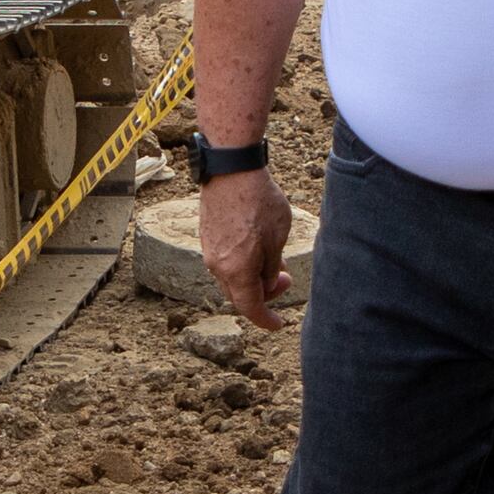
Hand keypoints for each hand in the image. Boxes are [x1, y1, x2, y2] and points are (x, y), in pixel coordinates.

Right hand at [198, 168, 296, 329]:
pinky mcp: (207, 237)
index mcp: (236, 270)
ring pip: (231, 279)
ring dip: (253, 278)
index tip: (278, 324)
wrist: (230, 169)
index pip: (250, 308)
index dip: (265, 320)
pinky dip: (242, 265)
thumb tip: (266, 284)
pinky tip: (258, 248)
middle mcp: (217, 266)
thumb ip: (271, 268)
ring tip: (274, 260)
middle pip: (239, 296)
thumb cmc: (259, 201)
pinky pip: (225, 263)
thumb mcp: (277, 238)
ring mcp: (209, 251)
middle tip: (286, 279)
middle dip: (264, 295)